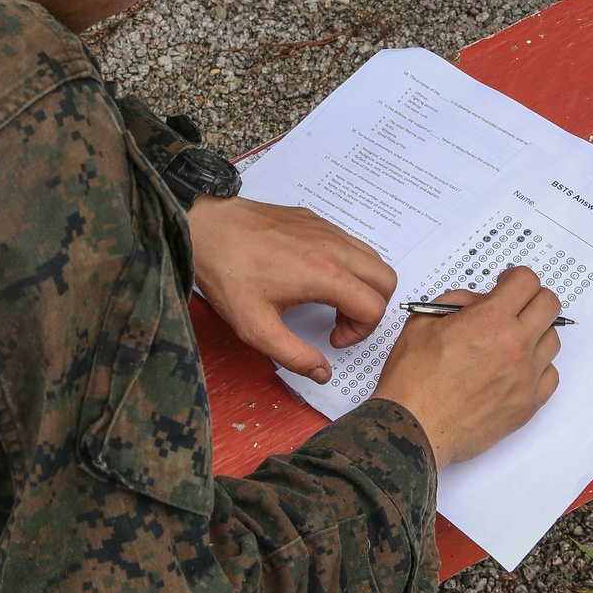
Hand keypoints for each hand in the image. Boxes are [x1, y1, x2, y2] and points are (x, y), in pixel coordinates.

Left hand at [188, 196, 396, 380]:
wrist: (206, 227)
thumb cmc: (227, 273)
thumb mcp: (256, 328)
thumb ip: (294, 356)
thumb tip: (322, 373)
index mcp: (325, 275)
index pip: (374, 307)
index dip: (360, 332)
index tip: (332, 339)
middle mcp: (333, 247)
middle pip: (386, 279)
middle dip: (373, 308)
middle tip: (341, 322)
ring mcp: (325, 229)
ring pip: (372, 258)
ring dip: (364, 285)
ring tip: (331, 301)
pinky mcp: (314, 219)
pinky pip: (350, 242)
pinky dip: (349, 264)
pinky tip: (316, 277)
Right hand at [374, 267, 560, 469]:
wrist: (413, 428)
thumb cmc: (412, 379)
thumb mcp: (422, 323)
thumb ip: (455, 302)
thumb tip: (478, 301)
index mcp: (490, 319)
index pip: (527, 281)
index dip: (515, 277)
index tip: (505, 284)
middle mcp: (516, 345)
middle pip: (549, 306)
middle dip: (532, 299)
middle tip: (514, 307)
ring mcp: (526, 377)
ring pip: (552, 340)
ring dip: (535, 333)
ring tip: (509, 342)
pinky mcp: (528, 405)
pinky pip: (550, 375)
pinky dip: (537, 367)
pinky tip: (515, 370)